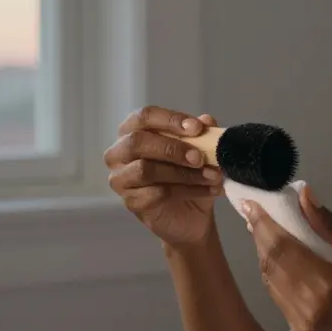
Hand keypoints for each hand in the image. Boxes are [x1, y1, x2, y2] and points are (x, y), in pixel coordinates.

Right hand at [104, 106, 224, 246]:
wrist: (193, 214)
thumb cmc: (188, 174)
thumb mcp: (201, 151)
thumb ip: (202, 133)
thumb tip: (207, 120)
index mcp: (133, 131)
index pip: (144, 116)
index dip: (170, 119)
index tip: (197, 128)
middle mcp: (119, 152)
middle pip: (137, 141)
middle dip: (172, 148)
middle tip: (200, 157)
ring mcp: (121, 179)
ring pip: (146, 170)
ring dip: (183, 173)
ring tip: (212, 175)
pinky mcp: (131, 202)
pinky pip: (156, 193)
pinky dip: (188, 190)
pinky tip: (208, 190)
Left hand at [241, 186, 331, 330]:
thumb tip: (305, 196)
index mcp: (328, 283)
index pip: (282, 246)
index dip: (263, 223)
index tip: (251, 203)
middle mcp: (308, 307)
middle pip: (271, 263)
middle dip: (259, 235)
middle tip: (254, 212)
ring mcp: (302, 325)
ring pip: (270, 282)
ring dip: (265, 255)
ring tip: (264, 232)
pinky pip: (280, 299)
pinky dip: (276, 276)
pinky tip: (281, 261)